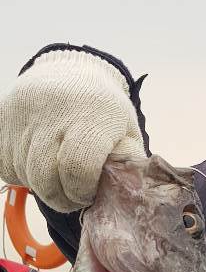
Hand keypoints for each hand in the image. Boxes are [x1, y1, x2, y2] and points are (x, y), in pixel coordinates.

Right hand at [0, 50, 144, 211]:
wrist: (67, 73)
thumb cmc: (101, 111)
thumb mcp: (126, 131)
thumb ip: (128, 163)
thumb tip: (125, 193)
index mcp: (91, 115)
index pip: (77, 169)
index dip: (82, 191)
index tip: (89, 192)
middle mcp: (52, 113)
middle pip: (46, 179)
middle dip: (62, 198)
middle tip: (74, 194)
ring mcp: (23, 116)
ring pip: (25, 176)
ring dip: (43, 186)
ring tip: (59, 173)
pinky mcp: (2, 121)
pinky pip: (6, 167)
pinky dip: (22, 174)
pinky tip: (40, 162)